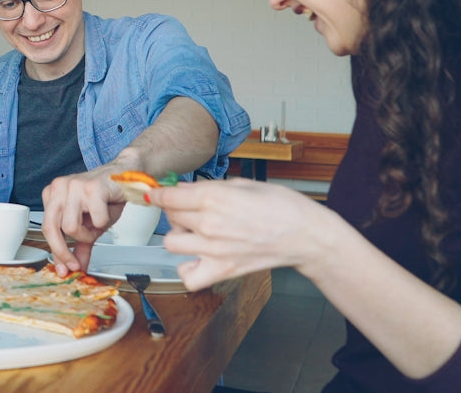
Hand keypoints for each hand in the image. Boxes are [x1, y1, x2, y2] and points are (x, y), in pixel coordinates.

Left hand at [41, 166, 127, 274]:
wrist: (126, 175)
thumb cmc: (106, 196)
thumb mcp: (90, 224)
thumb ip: (81, 245)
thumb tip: (77, 266)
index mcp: (53, 194)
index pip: (47, 228)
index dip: (56, 251)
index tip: (65, 268)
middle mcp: (59, 187)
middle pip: (51, 228)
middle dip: (63, 251)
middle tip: (75, 264)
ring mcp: (74, 185)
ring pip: (71, 227)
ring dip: (88, 233)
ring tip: (98, 223)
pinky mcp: (92, 187)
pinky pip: (95, 220)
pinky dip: (104, 222)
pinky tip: (108, 210)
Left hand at [148, 178, 329, 290]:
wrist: (307, 235)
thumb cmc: (282, 206)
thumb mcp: (243, 183)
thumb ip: (210, 187)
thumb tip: (182, 189)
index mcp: (214, 197)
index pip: (168, 196)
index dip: (157, 193)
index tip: (154, 193)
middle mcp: (209, 224)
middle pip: (170, 217)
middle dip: (175, 210)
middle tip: (190, 209)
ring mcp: (214, 250)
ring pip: (171, 243)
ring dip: (179, 236)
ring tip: (195, 232)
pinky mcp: (222, 270)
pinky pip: (188, 276)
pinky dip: (188, 269)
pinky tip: (198, 257)